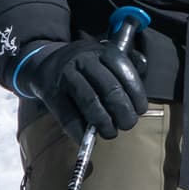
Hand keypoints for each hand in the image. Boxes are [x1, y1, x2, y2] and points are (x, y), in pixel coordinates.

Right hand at [16, 34, 145, 138]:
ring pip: (90, 101)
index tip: (140, 110)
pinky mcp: (51, 93)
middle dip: (123, 111)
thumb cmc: (84, 66)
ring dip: (104, 122)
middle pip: (109, 88)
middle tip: (127, 124)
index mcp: (101, 50)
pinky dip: (79, 131)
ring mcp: (65, 76)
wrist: (44, 64)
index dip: (136, 94)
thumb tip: (143, 68)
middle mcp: (83, 59)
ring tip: (110, 133)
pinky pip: (68, 115)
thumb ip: (128, 64)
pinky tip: (87, 138)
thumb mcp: (105, 58)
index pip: (124, 71)